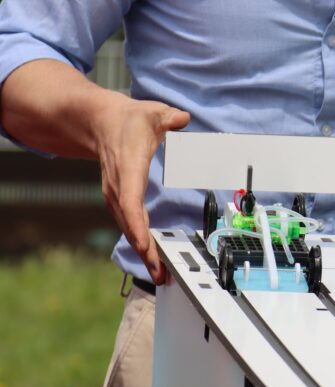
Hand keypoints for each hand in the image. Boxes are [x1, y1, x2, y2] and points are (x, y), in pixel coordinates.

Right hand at [93, 95, 189, 283]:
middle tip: (161, 273)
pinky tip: (153, 257)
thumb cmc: (130, 120)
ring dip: (144, 252)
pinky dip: (141, 242)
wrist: (100, 123)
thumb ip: (169, 117)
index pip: (130, 200)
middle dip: (144, 250)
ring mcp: (117, 196)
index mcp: (128, 168)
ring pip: (129, 228)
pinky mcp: (119, 200)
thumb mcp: (152, 112)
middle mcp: (119, 187)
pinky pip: (130, 224)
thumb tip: (182, 119)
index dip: (136, 223)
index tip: (144, 243)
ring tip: (160, 274)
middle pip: (130, 224)